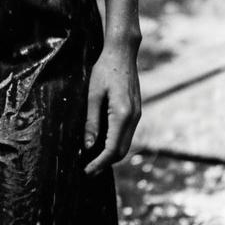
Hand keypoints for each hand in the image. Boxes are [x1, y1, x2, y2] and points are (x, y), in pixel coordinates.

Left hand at [83, 43, 140, 175]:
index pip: (111, 149)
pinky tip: (103, 143)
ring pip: (125, 144)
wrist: (122, 53)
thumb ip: (92, 121)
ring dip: (111, 155)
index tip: (87, 171)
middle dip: (105, 163)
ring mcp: (137, 115)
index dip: (99, 163)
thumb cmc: (104, 70)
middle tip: (88, 170)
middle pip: (121, 151)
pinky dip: (116, 143)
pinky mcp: (136, 111)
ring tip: (93, 160)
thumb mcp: (93, 94)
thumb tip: (88, 146)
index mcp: (123, 115)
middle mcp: (133, 118)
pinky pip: (127, 134)